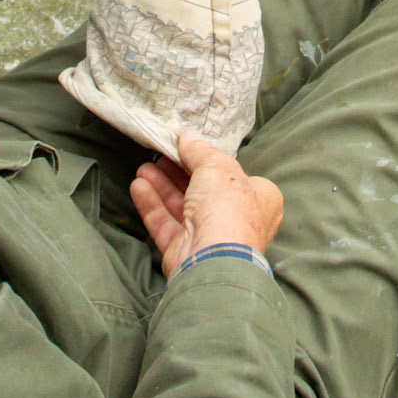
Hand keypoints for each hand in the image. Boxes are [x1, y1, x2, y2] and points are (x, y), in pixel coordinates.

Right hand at [131, 135, 283, 277]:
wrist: (214, 260)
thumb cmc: (228, 210)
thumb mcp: (217, 167)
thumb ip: (200, 151)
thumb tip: (188, 137)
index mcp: (258, 199)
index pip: (233, 175)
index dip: (211, 160)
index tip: (188, 147)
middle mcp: (236, 219)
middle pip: (203, 189)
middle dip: (178, 171)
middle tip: (160, 154)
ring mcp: (209, 237)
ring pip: (182, 207)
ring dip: (162, 186)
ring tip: (144, 168)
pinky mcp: (185, 251)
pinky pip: (166, 224)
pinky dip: (153, 206)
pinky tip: (138, 187)